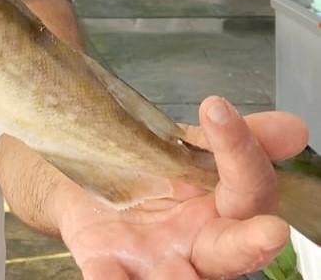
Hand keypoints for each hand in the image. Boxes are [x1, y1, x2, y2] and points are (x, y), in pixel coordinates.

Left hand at [1, 97, 307, 278]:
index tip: (217, 108)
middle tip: (271, 231)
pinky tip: (108, 276)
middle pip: (233, 250)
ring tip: (177, 270)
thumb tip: (295, 128)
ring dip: (180, 279)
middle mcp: (197, 245)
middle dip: (252, 243)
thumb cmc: (144, 170)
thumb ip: (227, 140)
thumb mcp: (180, 145)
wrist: (77, 184)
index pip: (248, 187)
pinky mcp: (108, 266)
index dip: (241, 150)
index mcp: (219, 210)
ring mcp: (155, 262)